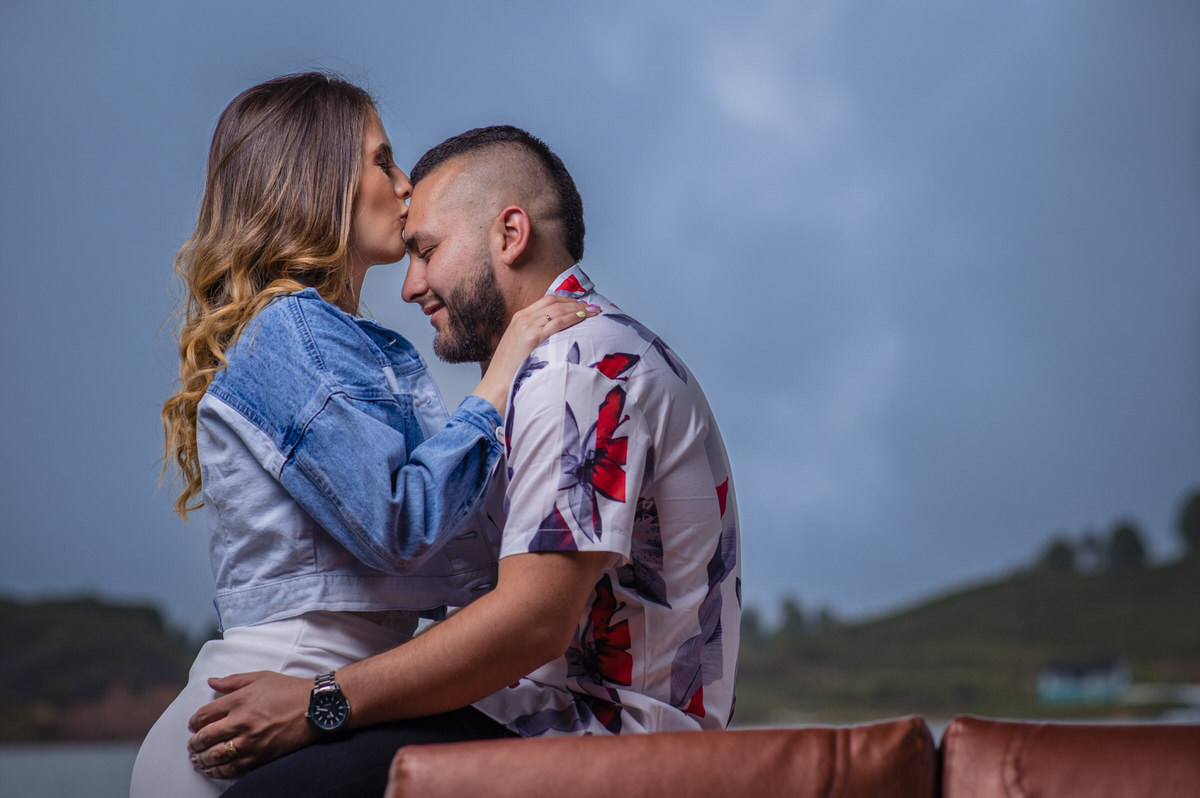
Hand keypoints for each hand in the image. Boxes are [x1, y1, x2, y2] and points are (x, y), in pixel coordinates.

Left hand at [186, 671, 316, 778]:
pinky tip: (214, 770)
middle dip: (194, 743)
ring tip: (198, 760)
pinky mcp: (261, 755)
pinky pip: (234, 768)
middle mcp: (242, 721)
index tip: (193, 725)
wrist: (315, 707)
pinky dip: (220, 771)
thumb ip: (233, 681)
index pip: (205, 714)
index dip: (194, 722)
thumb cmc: (288, 690)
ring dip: (203, 759)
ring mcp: (251, 741)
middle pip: (206, 737)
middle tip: (192, 746)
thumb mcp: (261, 677)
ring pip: (216, 755)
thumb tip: (211, 681)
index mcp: (240, 700)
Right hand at [473, 296, 600, 411]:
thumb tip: (555, 334)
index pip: (547, 300)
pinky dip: (572, 317)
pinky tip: (583, 318)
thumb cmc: (511, 369)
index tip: (580, 304)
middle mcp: (523, 318)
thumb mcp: (520, 345)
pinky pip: (557, 323)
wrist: (498, 383)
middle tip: (592, 306)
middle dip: (576, 302)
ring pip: (558, 310)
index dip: (566, 300)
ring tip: (594, 311)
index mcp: (519, 317)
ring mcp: (527, 326)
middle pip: (554, 302)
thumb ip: (534, 334)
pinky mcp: (533, 337)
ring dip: (578, 308)